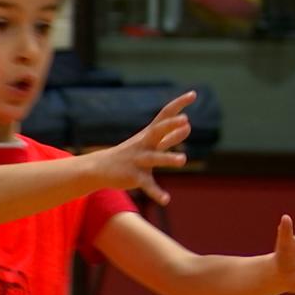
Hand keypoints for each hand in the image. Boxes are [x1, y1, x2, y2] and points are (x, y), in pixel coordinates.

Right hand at [90, 91, 194, 205]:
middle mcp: (144, 144)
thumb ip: (171, 135)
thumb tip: (188, 125)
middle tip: (185, 120)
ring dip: (168, 158)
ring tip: (183, 160)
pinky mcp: (135, 177)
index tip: (193, 94)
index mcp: (149, 134)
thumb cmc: (132, 153)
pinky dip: (157, 192)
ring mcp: (139, 160)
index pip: (165, 115)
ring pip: (154, 158)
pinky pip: (148, 185)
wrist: (101, 168)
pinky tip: (166, 200)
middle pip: (157, 131)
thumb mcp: (151, 142)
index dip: (179, 104)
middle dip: (170, 126)